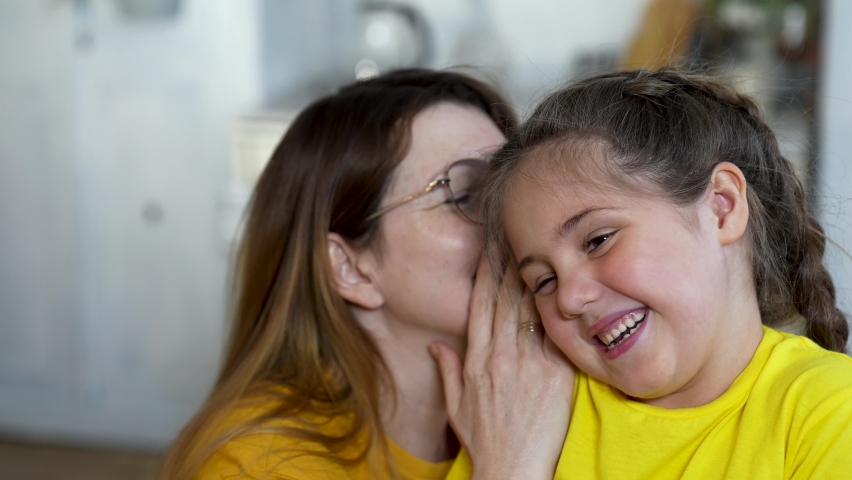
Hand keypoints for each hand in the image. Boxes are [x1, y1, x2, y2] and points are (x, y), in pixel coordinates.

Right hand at [429, 258, 575, 479]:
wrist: (513, 469)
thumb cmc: (485, 439)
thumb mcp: (457, 404)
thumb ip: (447, 369)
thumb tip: (436, 344)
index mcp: (476, 359)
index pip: (481, 303)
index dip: (486, 271)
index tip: (491, 246)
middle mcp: (501, 355)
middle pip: (506, 296)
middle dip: (510, 260)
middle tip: (516, 231)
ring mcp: (529, 363)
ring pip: (530, 307)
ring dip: (532, 274)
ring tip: (537, 246)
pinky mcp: (556, 374)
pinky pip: (555, 333)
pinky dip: (555, 307)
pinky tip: (558, 284)